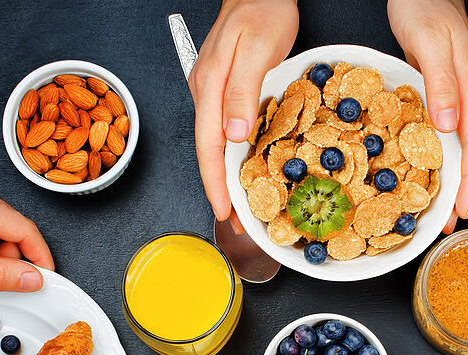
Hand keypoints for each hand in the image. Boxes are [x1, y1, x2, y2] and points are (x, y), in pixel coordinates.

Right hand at [190, 0, 298, 233]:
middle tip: (238, 221)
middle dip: (221, 190)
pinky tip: (247, 167)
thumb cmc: (261, 10)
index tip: (224, 212)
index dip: (214, 183)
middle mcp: (207, 94)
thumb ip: (241, 91)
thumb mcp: (255, 50)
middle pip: (209, 152)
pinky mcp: (226, 91)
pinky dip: (234, 155)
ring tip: (244, 204)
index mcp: (210, 88)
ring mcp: (214, 93)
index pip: (208, 147)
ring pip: (217, 144)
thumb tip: (232, 134)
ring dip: (227, 176)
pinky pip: (226, 131)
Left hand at [388, 0, 467, 232]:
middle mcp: (465, 95)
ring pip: (455, 144)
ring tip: (437, 208)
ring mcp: (453, 93)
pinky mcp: (438, 90)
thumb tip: (450, 126)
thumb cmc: (426, 4)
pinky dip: (435, 155)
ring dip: (448, 177)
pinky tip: (424, 168)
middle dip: (461, 190)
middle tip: (448, 224)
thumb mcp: (432, 41)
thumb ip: (442, 82)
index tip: (461, 210)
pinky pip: (440, 131)